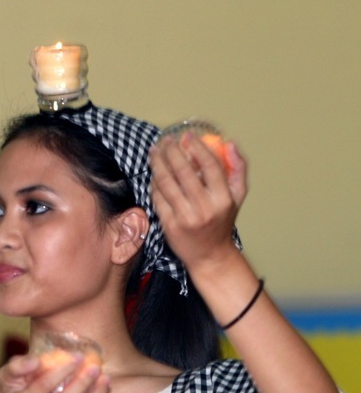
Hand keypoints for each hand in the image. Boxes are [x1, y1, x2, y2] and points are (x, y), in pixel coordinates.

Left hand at [149, 132, 246, 274]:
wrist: (210, 256)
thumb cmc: (222, 223)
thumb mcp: (237, 197)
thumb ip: (238, 168)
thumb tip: (230, 143)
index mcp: (223, 199)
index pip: (210, 166)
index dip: (197, 147)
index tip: (187, 136)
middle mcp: (204, 208)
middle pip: (184, 171)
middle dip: (172, 151)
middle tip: (166, 141)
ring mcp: (185, 217)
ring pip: (167, 183)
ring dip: (158, 163)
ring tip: (155, 151)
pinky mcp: (169, 225)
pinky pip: (158, 198)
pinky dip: (154, 183)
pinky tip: (154, 174)